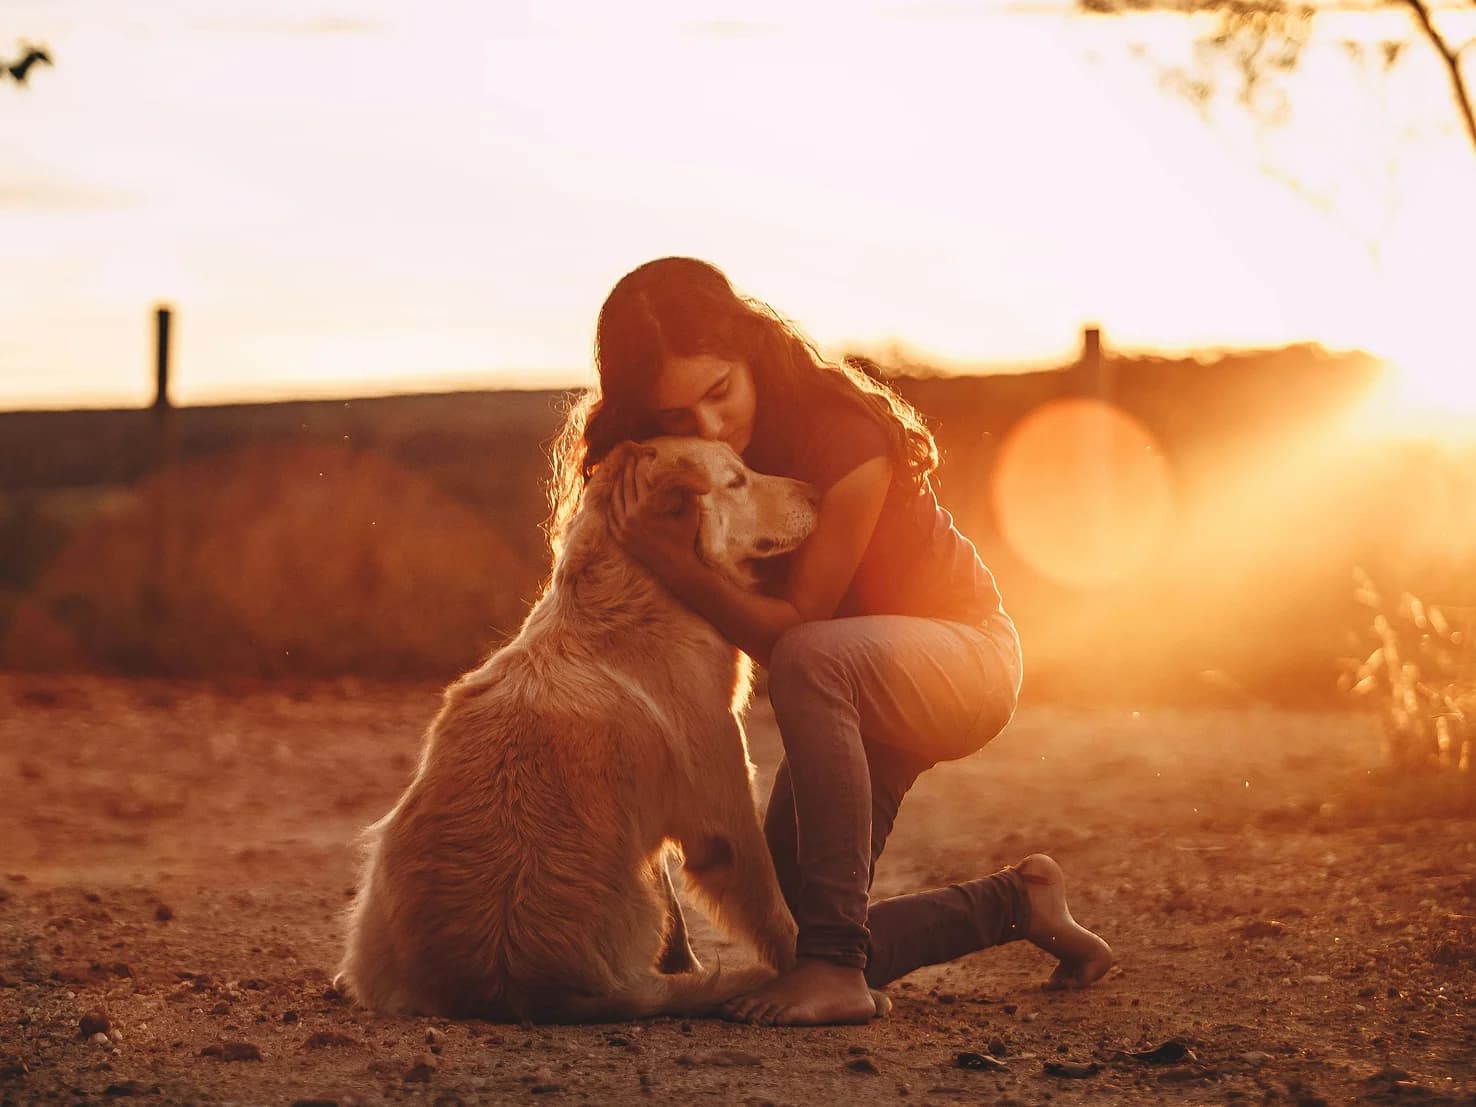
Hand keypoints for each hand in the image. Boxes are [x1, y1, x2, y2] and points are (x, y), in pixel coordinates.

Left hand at [610, 456, 702, 583]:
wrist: (676, 568)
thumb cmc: (686, 539)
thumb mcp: (691, 513)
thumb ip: (689, 491)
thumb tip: (689, 469)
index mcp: (648, 508)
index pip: (641, 478)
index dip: (642, 464)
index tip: (643, 455)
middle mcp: (632, 517)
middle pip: (626, 485)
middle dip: (628, 470)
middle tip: (630, 459)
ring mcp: (623, 529)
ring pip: (615, 499)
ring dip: (618, 484)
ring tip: (621, 473)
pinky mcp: (620, 538)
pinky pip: (611, 515)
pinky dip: (612, 503)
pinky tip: (614, 495)